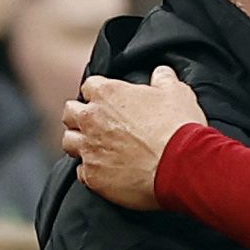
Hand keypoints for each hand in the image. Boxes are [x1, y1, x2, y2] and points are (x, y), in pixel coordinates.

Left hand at [62, 66, 205, 210]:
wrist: (181, 165)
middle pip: (70, 112)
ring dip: (80, 141)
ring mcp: (89, 149)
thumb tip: (161, 73)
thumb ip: (163, 78)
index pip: (90, 85)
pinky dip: (92, 169)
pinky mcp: (93, 176)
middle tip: (98, 121)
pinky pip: (81, 171)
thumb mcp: (178, 92)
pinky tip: (107, 168)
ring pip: (68, 141)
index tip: (110, 99)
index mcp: (108, 94)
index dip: (100, 91)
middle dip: (81, 115)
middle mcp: (92, 120)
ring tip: (97, 145)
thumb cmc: (178, 127)